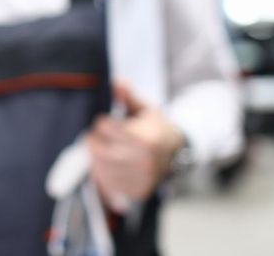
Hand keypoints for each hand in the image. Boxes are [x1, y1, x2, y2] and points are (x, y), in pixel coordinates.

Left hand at [87, 82, 183, 212]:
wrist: (177, 155)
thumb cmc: (156, 129)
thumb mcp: (145, 110)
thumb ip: (128, 97)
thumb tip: (117, 81)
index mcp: (145, 138)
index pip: (103, 127)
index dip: (103, 122)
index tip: (109, 122)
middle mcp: (142, 161)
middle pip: (96, 148)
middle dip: (96, 139)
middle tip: (104, 136)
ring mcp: (138, 179)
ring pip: (97, 166)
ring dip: (97, 156)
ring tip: (109, 149)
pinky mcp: (134, 192)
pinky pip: (105, 183)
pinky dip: (103, 173)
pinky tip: (112, 164)